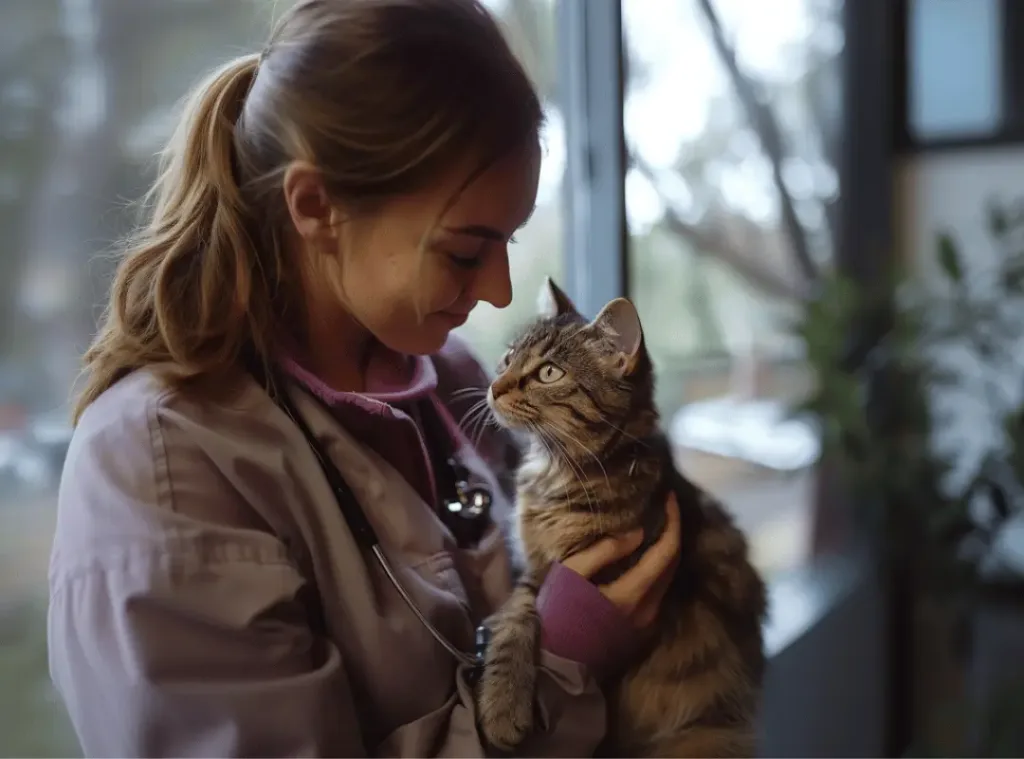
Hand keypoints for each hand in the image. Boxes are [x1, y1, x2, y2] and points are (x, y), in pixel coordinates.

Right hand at [562, 491, 680, 628]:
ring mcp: (648, 622)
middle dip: (673, 533)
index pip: (666, 552)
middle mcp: (649, 610)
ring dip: (666, 551)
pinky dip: (658, 569)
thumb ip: (604, 551)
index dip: (673, 521)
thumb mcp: (571, 574)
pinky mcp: (643, 629)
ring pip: (668, 579)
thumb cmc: (556, 613)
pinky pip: (659, 591)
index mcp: (633, 594)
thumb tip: (638, 532)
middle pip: (673, 565)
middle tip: (664, 508)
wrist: (555, 662)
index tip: (669, 497)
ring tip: (657, 526)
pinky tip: (646, 555)